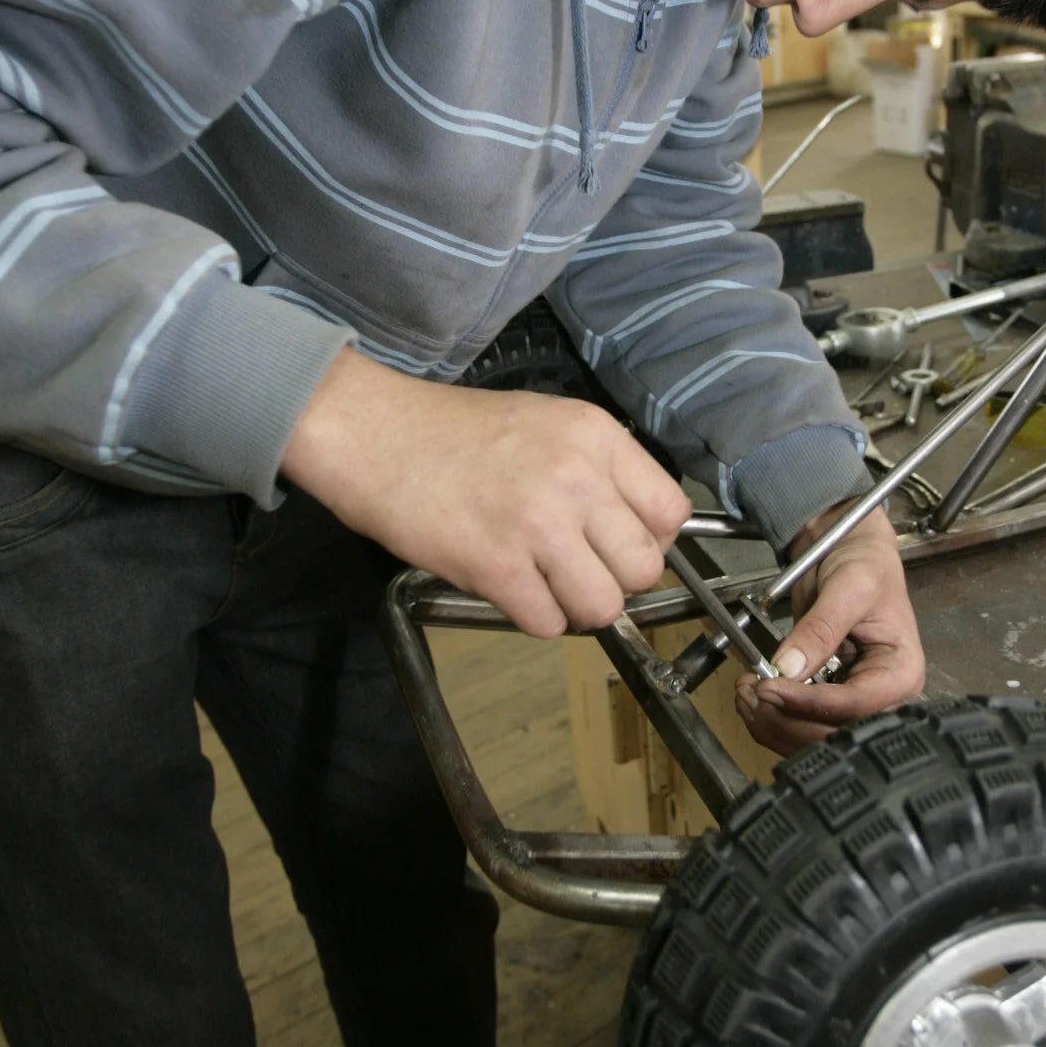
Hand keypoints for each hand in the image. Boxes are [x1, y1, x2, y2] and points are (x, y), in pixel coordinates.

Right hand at [281, 347, 689, 637]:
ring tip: (544, 585)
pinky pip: (548, 624)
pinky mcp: (497, 568)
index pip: (671, 513)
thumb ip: (596, 468)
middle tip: (578, 571)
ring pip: (603, 606)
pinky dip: (532, 617)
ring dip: (576, 607)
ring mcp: (540, 526)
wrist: (374, 435)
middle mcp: (579, 479)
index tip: (618, 545)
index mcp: (597, 437)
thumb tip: (632, 527)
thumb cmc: (454, 431)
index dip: (649, 540)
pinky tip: (509, 588)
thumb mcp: (546, 422)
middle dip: (615, 580)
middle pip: (644, 568)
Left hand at [735, 502, 924, 754]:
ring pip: (812, 736)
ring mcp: (854, 703)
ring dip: (772, 722)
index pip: (854, 705)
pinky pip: (800, 723)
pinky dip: (771, 717)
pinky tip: (752, 695)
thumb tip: (790, 666)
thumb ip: (821, 627)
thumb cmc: (864, 564)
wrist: (850, 551)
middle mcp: (881, 697)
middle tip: (750, 691)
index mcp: (902, 672)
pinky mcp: (829, 701)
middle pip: (832, 731)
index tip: (770, 688)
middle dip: (785, 717)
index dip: (809, 703)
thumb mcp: (849, 586)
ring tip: (745, 691)